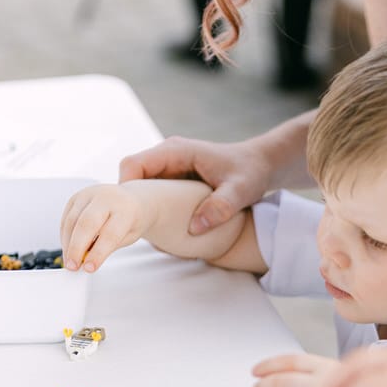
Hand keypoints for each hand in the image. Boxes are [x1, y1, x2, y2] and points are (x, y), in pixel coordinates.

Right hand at [60, 184, 151, 271]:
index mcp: (124, 209)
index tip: (89, 268)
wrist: (132, 199)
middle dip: (76, 248)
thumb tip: (86, 260)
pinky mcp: (76, 197)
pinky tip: (68, 247)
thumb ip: (108, 247)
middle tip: (73, 266)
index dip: (97, 253)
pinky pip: (66, 218)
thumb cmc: (131, 218)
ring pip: (72, 220)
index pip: (109, 234)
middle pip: (86, 223)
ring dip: (67, 243)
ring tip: (70, 261)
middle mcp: (106, 198)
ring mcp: (89, 194)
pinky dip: (65, 235)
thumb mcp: (129, 236)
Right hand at [118, 135, 275, 234]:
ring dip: (142, 211)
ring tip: (151, 235)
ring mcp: (169, 170)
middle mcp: (167, 157)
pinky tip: (164, 231)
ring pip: (141, 190)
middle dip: (131, 205)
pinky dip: (154, 212)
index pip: (133, 165)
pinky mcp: (173, 182)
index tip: (131, 216)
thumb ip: (220, 207)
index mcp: (175, 151)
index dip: (125, 189)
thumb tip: (195, 228)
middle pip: (132, 179)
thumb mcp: (240, 190)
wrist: (260, 165)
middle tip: (137, 232)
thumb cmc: (250, 172)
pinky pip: (154, 196)